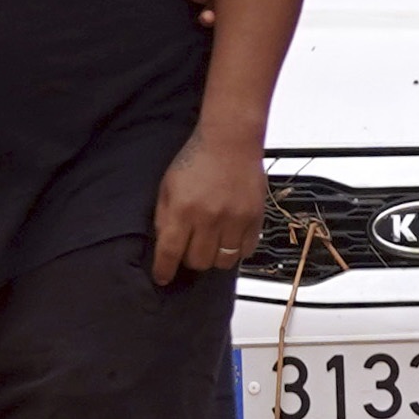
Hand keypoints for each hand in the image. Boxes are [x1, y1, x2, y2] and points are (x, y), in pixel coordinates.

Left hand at [154, 123, 267, 283]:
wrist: (231, 141)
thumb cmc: (197, 159)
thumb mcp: (167, 186)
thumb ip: (164, 217)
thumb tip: (164, 245)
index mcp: (182, 209)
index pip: (169, 252)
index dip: (164, 270)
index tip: (163, 277)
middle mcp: (209, 218)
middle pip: (198, 261)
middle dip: (190, 260)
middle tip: (190, 248)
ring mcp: (235, 219)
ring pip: (223, 261)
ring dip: (214, 257)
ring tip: (211, 244)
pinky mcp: (255, 218)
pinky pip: (246, 251)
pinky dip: (236, 250)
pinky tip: (230, 238)